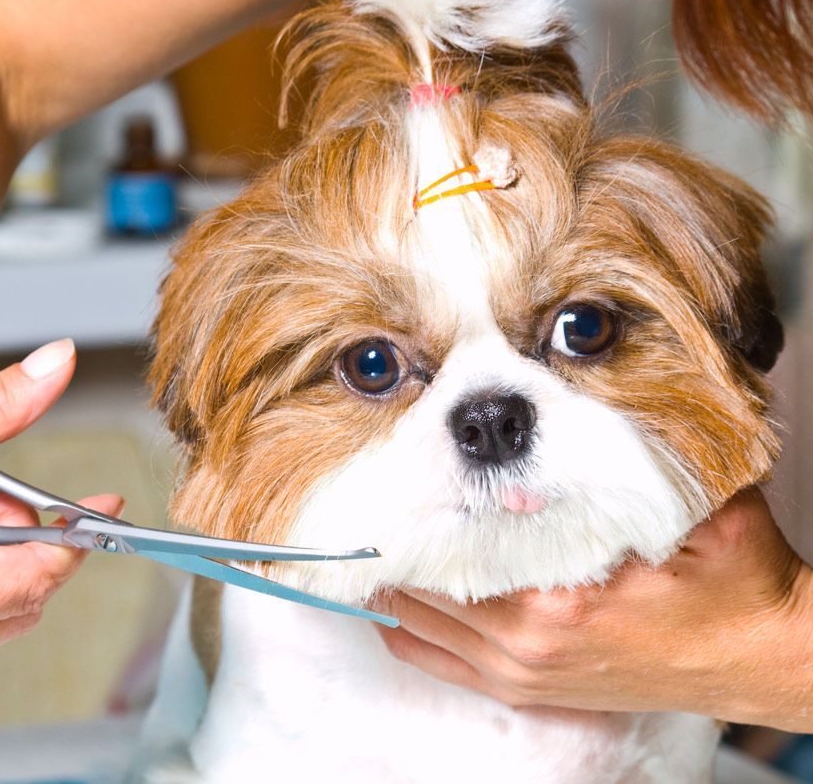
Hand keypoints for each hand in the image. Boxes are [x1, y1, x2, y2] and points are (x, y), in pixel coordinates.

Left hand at [375, 488, 812, 730]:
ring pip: (423, 626)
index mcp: (558, 598)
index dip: (412, 516)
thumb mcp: (689, 509)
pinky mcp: (533, 690)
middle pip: (426, 587)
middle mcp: (528, 643)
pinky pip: (445, 665)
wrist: (763, 655)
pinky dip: (411, 634)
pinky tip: (390, 607)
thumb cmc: (731, 581)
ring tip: (370, 543)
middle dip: (397, 544)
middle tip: (366, 502)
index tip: (382, 483)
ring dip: (397, 584)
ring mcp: (526, 673)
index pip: (452, 551)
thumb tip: (543, 440)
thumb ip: (620, 471)